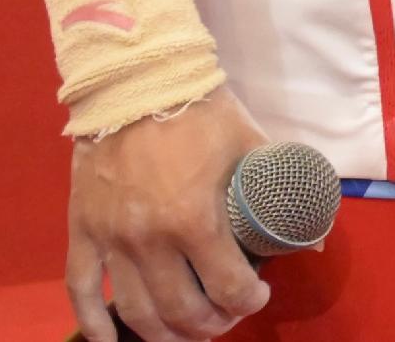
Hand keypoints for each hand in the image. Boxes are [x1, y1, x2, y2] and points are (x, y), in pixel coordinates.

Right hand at [67, 89, 267, 339]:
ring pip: (135, 310)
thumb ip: (282, 191)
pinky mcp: (81, 230)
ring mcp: (110, 239)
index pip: (227, 287)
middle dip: (211, 323)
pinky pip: (80, 290)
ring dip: (164, 333)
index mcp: (194, 219)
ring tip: (185, 330)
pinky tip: (112, 340)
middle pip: (181, 310)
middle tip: (224, 315)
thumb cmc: (201, 110)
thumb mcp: (252, 146)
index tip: (257, 296)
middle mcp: (149, 240)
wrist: (137, 80)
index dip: (248, 301)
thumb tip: (314, 235)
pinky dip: (96, 324)